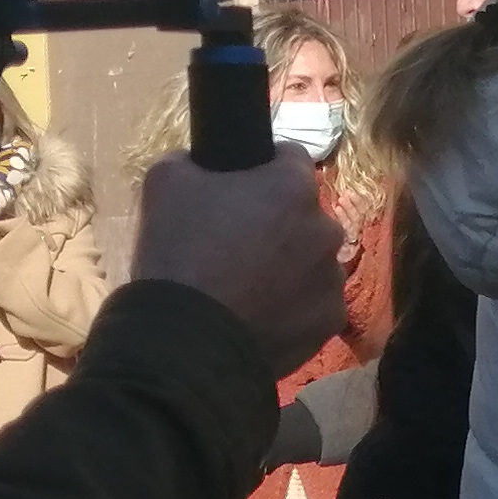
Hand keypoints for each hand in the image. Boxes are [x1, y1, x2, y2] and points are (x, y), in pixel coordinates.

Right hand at [129, 150, 347, 375]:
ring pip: (312, 260)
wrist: (186, 340)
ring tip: (248, 287)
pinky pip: (314, 303)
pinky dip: (294, 307)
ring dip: (289, 266)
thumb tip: (202, 164)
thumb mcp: (165, 181)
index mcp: (293, 187)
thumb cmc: (177, 252)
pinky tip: (261, 316)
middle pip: (303, 214)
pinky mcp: (330, 321)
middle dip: (278, 222)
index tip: (240, 188)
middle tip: (237, 245)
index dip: (263, 169)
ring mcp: (332, 278)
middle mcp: (326, 228)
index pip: (290, 158)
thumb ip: (194, 161)